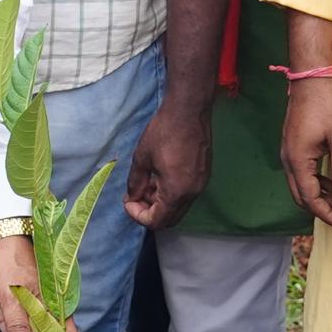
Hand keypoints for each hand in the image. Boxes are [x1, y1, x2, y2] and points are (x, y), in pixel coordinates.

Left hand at [125, 96, 212, 230]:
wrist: (189, 110)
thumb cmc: (164, 132)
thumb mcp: (142, 158)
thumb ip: (135, 183)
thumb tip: (132, 197)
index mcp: (176, 191)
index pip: (157, 221)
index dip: (138, 216)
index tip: (128, 201)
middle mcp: (192, 193)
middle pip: (170, 219)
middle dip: (149, 212)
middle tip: (135, 196)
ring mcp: (201, 184)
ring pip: (178, 207)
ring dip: (160, 202)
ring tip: (146, 183)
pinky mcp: (203, 175)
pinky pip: (186, 195)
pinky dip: (171, 193)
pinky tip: (160, 176)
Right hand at [280, 72, 331, 228]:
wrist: (311, 78)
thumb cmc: (328, 104)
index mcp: (298, 160)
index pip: (310, 198)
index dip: (326, 213)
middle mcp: (288, 159)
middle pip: (300, 196)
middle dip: (321, 210)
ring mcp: (288, 152)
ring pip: (299, 185)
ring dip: (318, 197)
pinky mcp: (293, 145)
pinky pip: (300, 172)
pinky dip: (315, 183)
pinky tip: (331, 183)